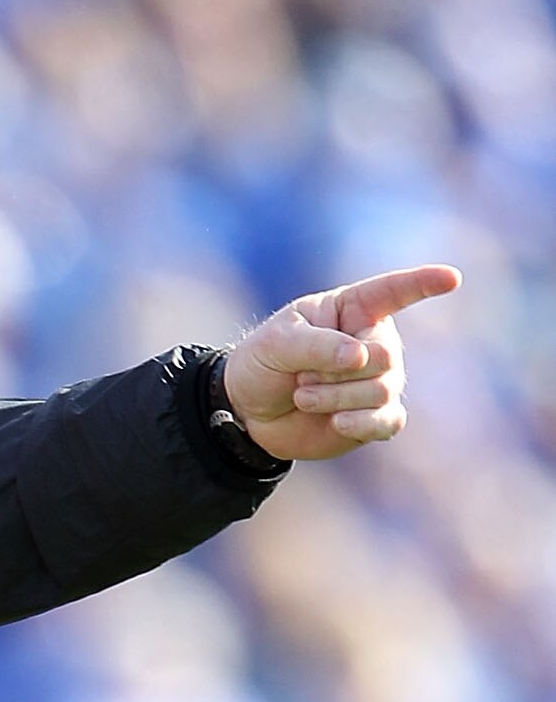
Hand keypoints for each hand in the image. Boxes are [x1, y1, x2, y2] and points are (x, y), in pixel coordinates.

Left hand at [221, 265, 460, 463]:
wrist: (249, 411)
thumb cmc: (263, 362)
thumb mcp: (279, 343)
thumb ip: (318, 345)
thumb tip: (362, 358)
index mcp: (356, 308)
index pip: (396, 291)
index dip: (424, 283)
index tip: (451, 278)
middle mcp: (376, 342)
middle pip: (385, 357)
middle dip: (338, 373)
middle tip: (302, 376)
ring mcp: (379, 381)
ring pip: (381, 391)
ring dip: (335, 397)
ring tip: (303, 395)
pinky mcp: (374, 418)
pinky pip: (389, 422)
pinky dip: (363, 423)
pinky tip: (338, 422)